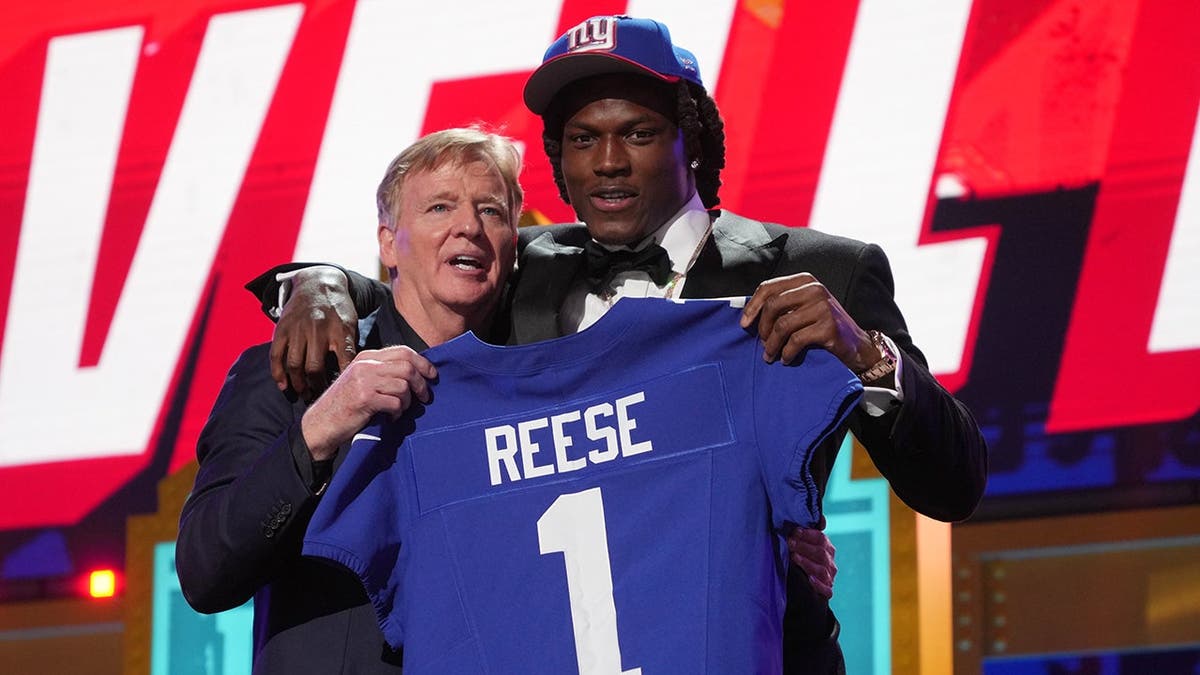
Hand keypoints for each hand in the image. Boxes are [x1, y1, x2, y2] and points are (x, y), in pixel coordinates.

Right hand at [270, 266, 359, 398]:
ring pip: (294, 365)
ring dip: (298, 384)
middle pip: (314, 367)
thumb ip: (350, 347)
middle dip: (316, 387)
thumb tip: (353, 375)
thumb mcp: (351, 324)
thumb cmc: (338, 309)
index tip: (341, 394)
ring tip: (304, 394)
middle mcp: (317, 329)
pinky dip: (278, 374)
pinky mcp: (282, 328)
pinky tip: (284, 386)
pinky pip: (276, 355)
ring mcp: (297, 329)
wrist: (318, 283)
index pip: (344, 361)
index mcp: (339, 329)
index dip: (342, 381)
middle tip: (318, 397)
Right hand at [299, 346, 436, 459]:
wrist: (319, 425)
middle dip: (421, 383)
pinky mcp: (364, 399)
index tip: (432, 375)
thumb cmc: (345, 405)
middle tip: (425, 397)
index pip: (403, 351)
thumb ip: (383, 372)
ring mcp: (363, 380)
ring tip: (400, 410)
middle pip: (407, 366)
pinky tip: (390, 418)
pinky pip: (395, 403)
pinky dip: (398, 413)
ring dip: (408, 402)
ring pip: (403, 385)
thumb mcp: (362, 380)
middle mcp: (365, 365)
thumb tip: (417, 372)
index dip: (423, 363)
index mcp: (366, 357)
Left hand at [740, 273, 876, 369]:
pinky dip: (787, 353)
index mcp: (805, 281)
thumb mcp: (803, 308)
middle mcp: (815, 289)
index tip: (744, 324)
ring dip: (772, 345)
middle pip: (773, 306)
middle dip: (762, 328)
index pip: (769, 287)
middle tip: (762, 345)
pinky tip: (786, 359)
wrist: (857, 345)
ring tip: (770, 356)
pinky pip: (796, 341)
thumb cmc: (823, 327)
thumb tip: (749, 316)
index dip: (752, 306)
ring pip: (782, 325)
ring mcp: (823, 307)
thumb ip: (782, 306)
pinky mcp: (828, 327)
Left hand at [787, 528, 836, 599]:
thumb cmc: (800, 558)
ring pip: (822, 570)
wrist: (802, 583)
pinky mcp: (827, 591)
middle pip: (821, 553)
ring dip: (807, 563)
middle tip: (790, 543)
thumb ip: (807, 533)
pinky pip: (826, 590)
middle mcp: (830, 562)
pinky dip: (818, 585)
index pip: (821, 539)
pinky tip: (809, 580)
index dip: (808, 534)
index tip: (795, 532)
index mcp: (827, 548)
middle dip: (804, 547)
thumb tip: (821, 519)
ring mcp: (829, 577)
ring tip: (794, 558)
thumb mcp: (802, 544)